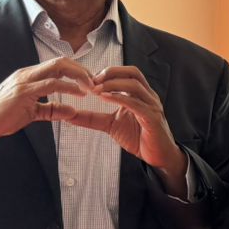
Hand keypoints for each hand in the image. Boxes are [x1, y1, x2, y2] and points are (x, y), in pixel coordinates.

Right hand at [0, 58, 92, 151]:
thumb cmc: (0, 117)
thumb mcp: (31, 113)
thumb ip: (51, 110)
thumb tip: (72, 111)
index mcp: (28, 76)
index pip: (58, 65)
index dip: (77, 71)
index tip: (91, 82)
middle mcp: (27, 74)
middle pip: (61, 61)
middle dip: (82, 69)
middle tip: (97, 81)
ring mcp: (24, 81)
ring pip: (58, 67)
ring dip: (80, 76)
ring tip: (93, 86)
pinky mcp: (22, 92)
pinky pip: (51, 84)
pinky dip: (69, 87)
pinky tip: (80, 93)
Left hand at [67, 66, 190, 193]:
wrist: (159, 156)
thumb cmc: (139, 138)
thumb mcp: (110, 125)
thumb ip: (92, 119)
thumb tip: (69, 116)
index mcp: (140, 94)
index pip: (127, 73)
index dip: (108, 72)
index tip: (89, 79)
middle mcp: (148, 96)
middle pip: (133, 72)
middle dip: (111, 72)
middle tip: (92, 80)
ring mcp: (152, 106)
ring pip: (134, 85)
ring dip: (113, 84)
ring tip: (95, 89)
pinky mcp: (152, 118)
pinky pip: (135, 104)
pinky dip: (119, 98)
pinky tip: (104, 98)